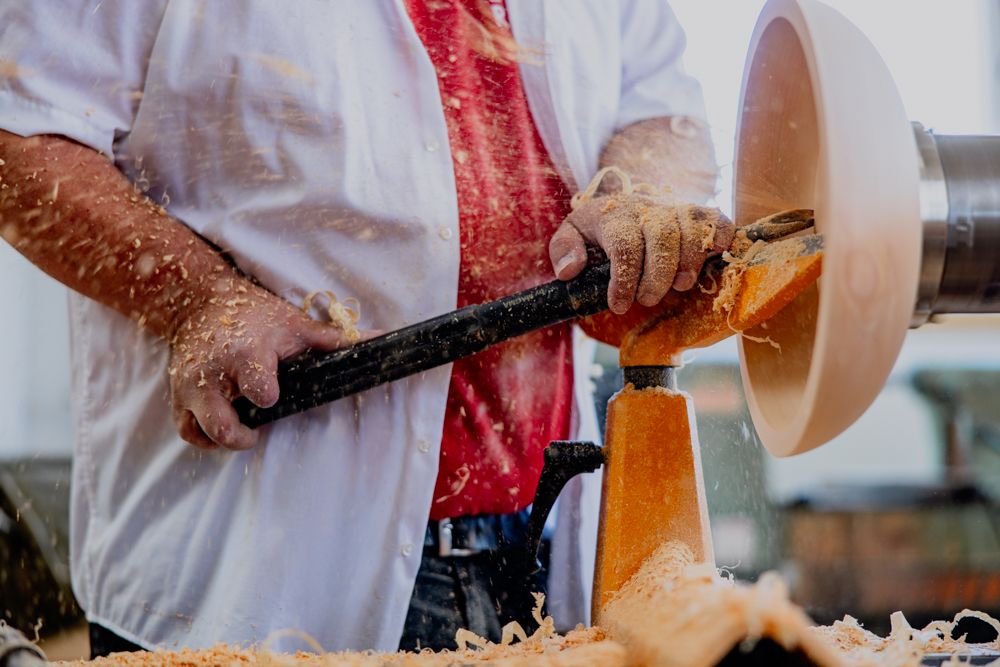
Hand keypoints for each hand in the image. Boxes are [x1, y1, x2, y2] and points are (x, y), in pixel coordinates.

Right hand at [168, 280, 355, 449]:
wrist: (199, 302)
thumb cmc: (255, 315)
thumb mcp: (294, 324)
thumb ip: (335, 340)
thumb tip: (380, 339)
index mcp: (248, 353)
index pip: (259, 389)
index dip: (269, 397)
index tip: (274, 396)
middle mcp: (215, 373)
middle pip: (223, 425)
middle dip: (243, 436)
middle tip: (259, 428)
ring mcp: (192, 386)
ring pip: (202, 431)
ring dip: (224, 438)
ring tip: (244, 428)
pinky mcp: (178, 394)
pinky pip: (187, 429)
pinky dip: (205, 436)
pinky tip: (225, 426)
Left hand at [549, 193, 734, 313]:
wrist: (627, 198)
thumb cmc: (599, 227)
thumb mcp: (572, 232)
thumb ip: (563, 248)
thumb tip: (570, 270)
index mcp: (615, 215)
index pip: (624, 246)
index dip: (623, 280)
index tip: (618, 305)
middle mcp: (649, 209)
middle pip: (662, 238)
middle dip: (657, 276)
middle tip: (648, 299)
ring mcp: (677, 208)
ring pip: (692, 232)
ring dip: (689, 264)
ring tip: (678, 286)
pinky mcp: (700, 214)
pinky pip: (718, 223)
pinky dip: (720, 241)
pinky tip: (711, 259)